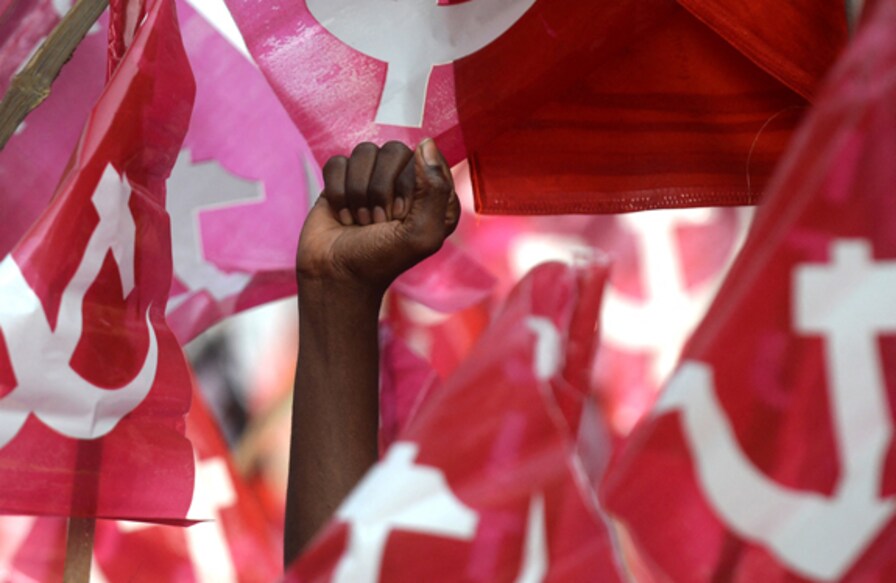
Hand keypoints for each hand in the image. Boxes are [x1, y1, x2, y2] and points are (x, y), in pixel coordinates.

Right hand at [296, 139, 459, 294]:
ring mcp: (372, 178)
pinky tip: (342, 215)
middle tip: (379, 221)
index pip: (425, 159)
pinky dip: (337, 192)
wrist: (336, 276)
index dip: (408, 187)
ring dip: (358, 193)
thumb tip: (426, 143)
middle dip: (381, 190)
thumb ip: (435, 188)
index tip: (401, 216)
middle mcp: (405, 181)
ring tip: (361, 220)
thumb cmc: (382, 260)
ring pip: (363, 153)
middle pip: (393, 151)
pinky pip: (337, 163)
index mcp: (434, 193)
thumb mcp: (422, 233)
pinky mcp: (342, 179)